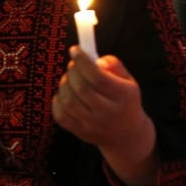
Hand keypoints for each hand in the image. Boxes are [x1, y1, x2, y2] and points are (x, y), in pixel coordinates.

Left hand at [52, 46, 159, 185]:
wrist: (127, 135)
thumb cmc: (125, 101)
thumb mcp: (128, 80)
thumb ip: (114, 64)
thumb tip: (96, 61)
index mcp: (123, 96)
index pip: (99, 78)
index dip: (83, 62)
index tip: (75, 50)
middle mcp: (108, 113)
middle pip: (82, 88)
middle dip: (73, 71)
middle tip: (74, 64)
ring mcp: (93, 125)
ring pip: (69, 102)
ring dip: (64, 84)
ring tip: (70, 78)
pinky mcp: (81, 133)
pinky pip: (61, 116)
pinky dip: (57, 101)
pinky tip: (65, 94)